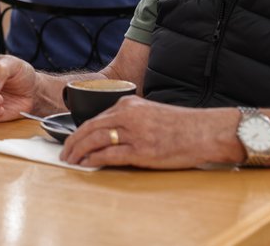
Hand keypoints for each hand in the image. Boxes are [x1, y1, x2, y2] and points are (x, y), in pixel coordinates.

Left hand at [60, 96, 242, 168]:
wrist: (205, 131)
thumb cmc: (181, 125)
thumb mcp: (150, 112)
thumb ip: (130, 118)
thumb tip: (110, 133)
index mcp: (129, 104)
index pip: (96, 118)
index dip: (79, 131)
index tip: (72, 140)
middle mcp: (128, 116)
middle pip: (89, 128)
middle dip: (72, 141)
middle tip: (64, 152)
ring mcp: (134, 133)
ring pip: (95, 140)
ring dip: (79, 151)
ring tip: (71, 160)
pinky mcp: (142, 151)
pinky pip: (110, 155)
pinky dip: (94, 160)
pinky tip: (86, 164)